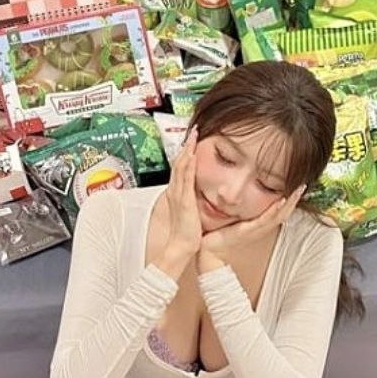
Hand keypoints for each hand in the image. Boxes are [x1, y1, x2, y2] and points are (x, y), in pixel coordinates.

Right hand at [157, 128, 202, 277]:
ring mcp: (179, 194)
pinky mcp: (184, 199)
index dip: (186, 153)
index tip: (192, 142)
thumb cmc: (187, 231)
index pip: (181, 168)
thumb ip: (193, 201)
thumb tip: (200, 194)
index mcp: (178, 193)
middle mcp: (176, 191)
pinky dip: (188, 165)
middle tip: (193, 132)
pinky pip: (185, 178)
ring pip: (182, 167)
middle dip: (186, 146)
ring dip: (187, 150)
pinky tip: (192, 155)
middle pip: (180, 163)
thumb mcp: (190, 211)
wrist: (182, 245)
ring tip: (193, 137)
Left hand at [199, 184, 306, 264]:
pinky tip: (281, 201)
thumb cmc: (217, 233)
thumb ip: (235, 206)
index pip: (277, 210)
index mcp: (257, 224)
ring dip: (289, 203)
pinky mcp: (248, 231)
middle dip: (294, 199)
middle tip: (303, 186)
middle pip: (283, 213)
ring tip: (297, 191)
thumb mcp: (230, 217)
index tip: (295, 186)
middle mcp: (259, 227)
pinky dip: (274, 210)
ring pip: (278, 215)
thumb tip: (232, 190)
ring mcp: (255, 230)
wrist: (208, 249)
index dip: (288, 200)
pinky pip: (265, 219)